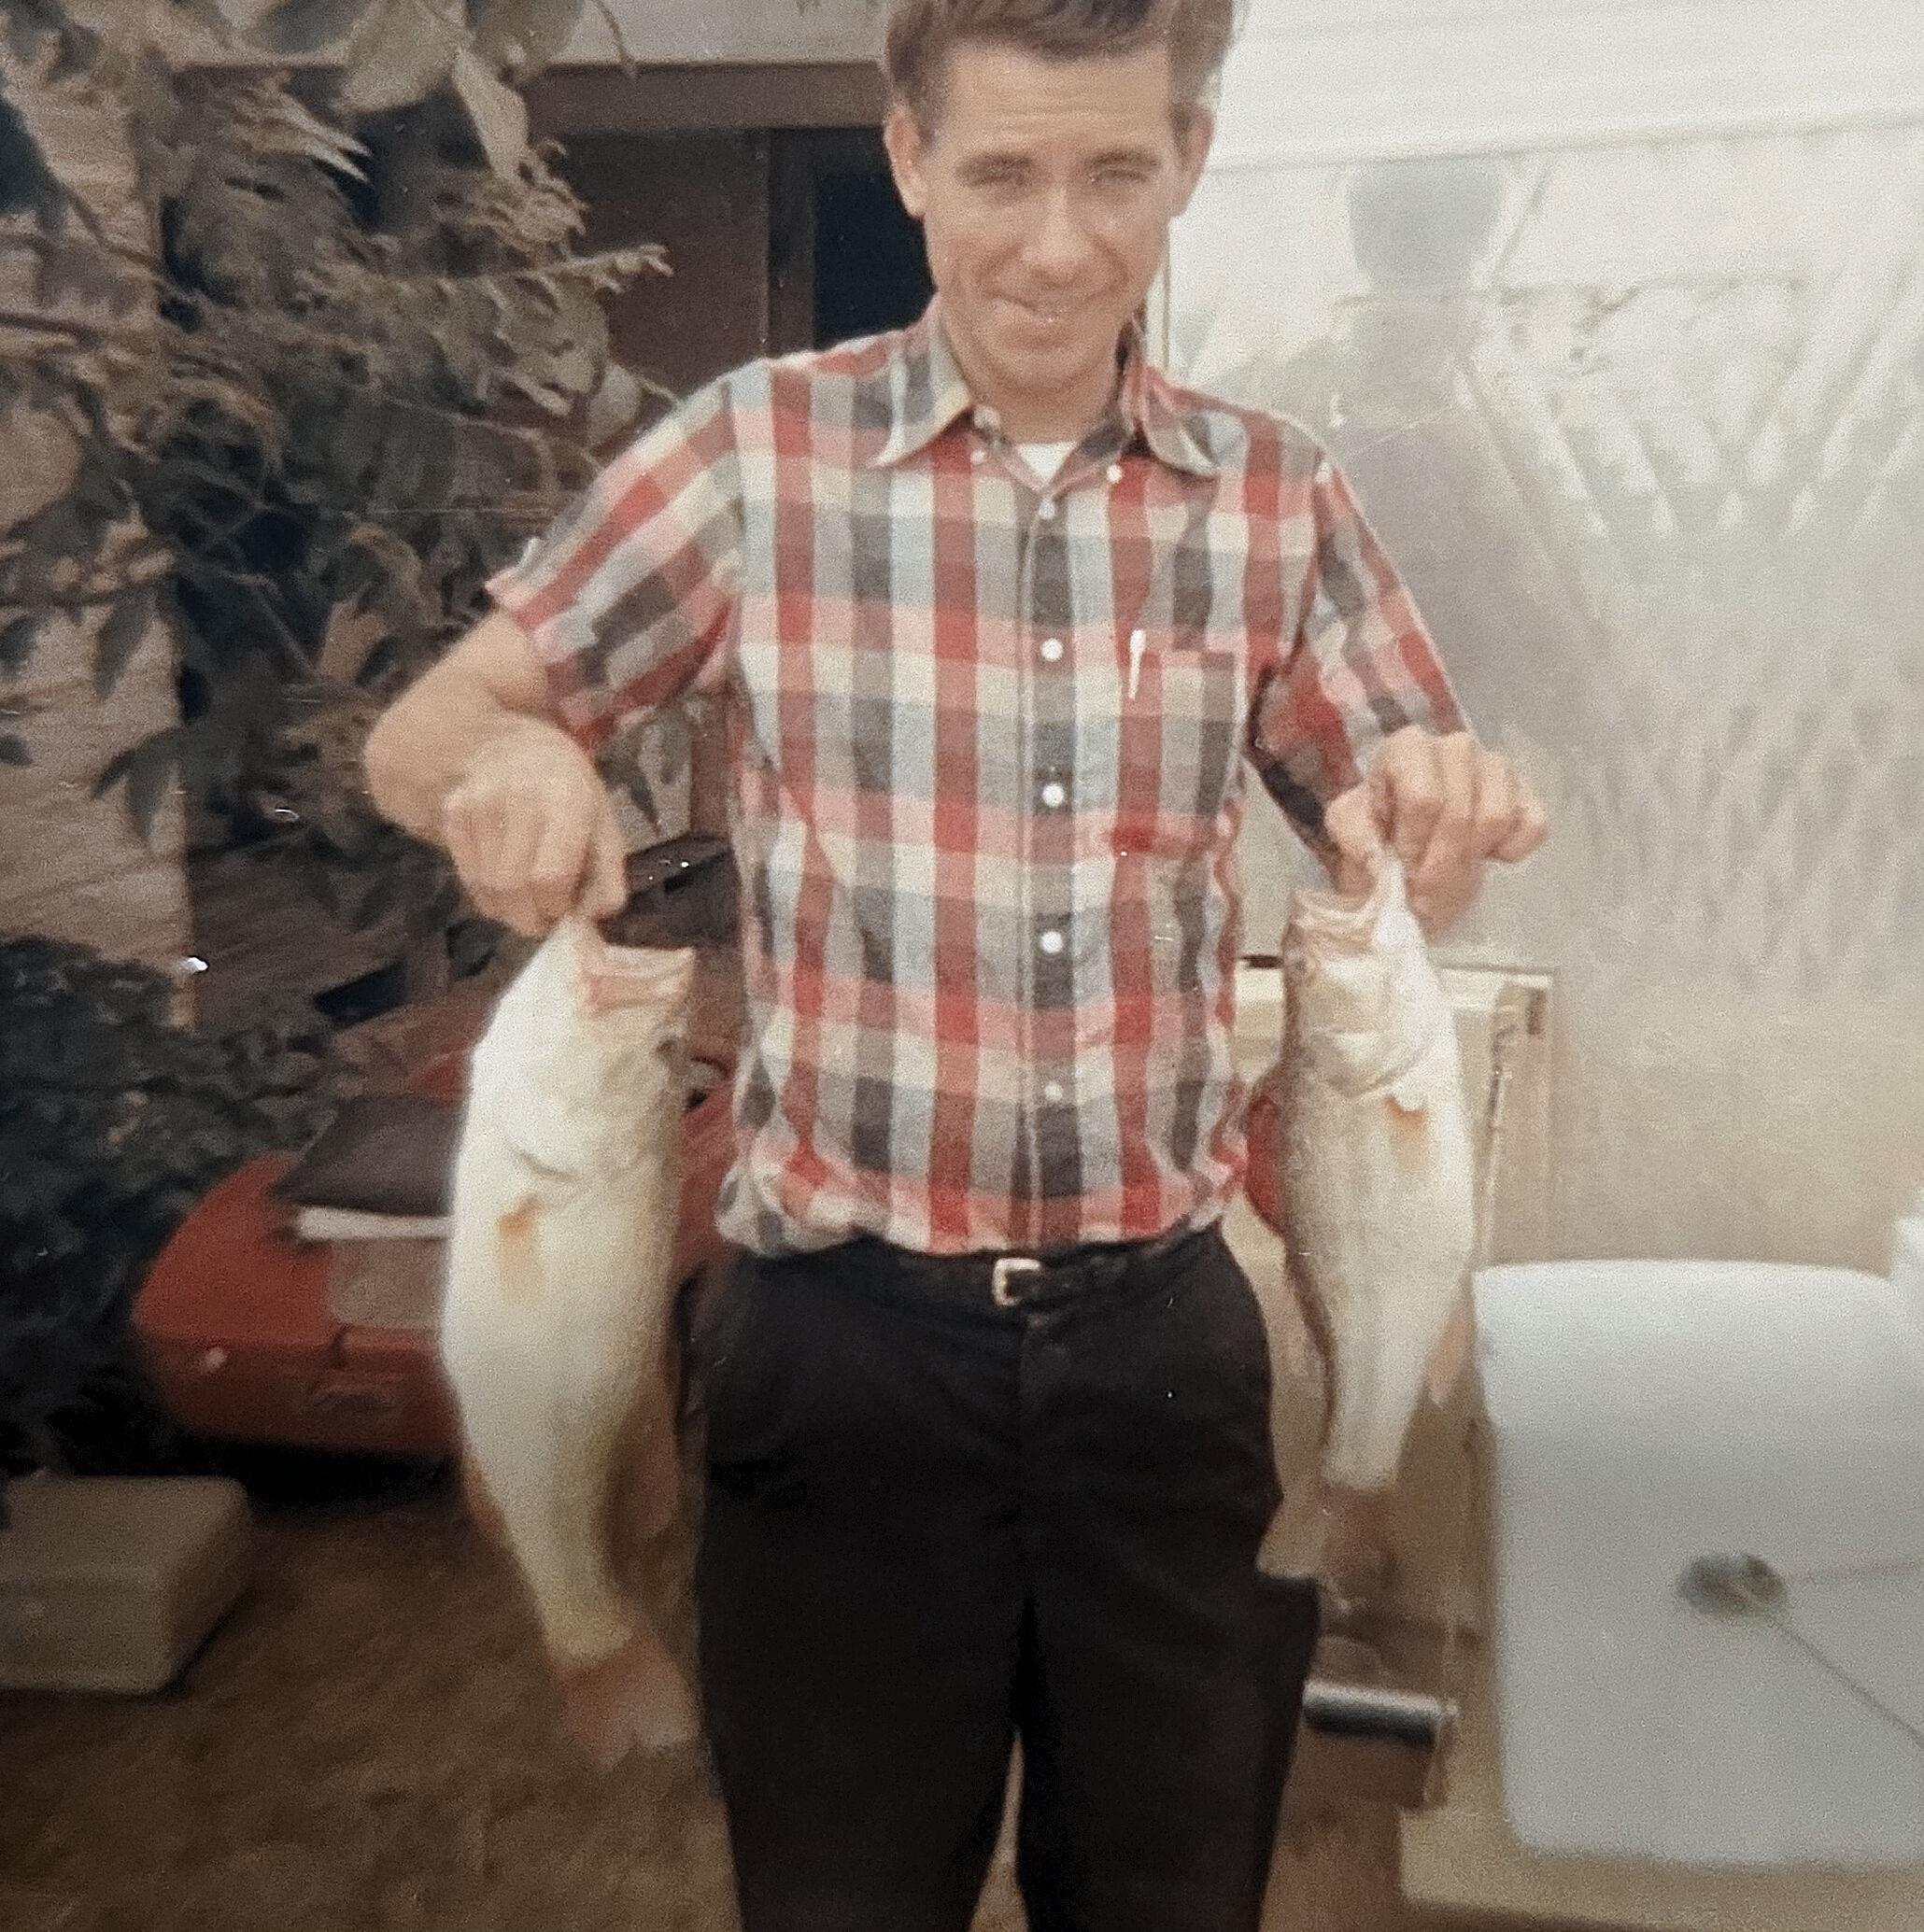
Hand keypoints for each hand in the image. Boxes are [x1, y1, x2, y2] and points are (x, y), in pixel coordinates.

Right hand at [441, 724, 627, 936]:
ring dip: (508, 909)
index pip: (549, 877)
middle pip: (513, 886)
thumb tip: (593, 917)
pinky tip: (504, 883)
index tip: (562, 913)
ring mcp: (478, 804)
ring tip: (526, 900)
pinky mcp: (453, 813)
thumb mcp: (604, 825)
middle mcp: (517, 798)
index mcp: (565, 800)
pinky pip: (467, 876)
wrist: (516, 747)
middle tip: (542, 918)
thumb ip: (607, 875)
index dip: (555, 907)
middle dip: (529, 917)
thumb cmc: (570, 792)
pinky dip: (486, 894)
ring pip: (487, 887)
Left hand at [1323, 727, 1546, 934]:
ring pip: (1497, 817)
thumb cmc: (1376, 838)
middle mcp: (1455, 747)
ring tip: (1448, 875)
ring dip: (1470, 860)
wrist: (1409, 857)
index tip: (1403, 871)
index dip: (1415, 844)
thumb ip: (1353, 837)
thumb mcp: (1349, 835)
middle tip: (1424, 891)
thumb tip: (1373, 856)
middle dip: (1440, 863)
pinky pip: (1533, 825)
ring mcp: (1495, 767)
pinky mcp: (1526, 793)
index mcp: (1408, 747)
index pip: (1423, 798)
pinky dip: (1511, 851)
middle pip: (1460, 812)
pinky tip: (1485, 858)